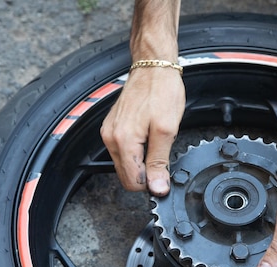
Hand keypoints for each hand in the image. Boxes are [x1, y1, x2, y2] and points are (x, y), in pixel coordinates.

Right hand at [101, 67, 184, 195]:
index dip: (152, 183)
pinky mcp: (112, 128)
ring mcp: (109, 132)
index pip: (133, 182)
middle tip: (163, 156)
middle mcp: (111, 138)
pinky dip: (137, 151)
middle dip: (146, 174)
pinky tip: (148, 137)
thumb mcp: (167, 130)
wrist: (153, 68)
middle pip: (127, 176)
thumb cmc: (161, 91)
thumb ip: (160, 162)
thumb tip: (157, 188)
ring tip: (156, 142)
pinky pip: (123, 151)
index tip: (164, 173)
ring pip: (125, 165)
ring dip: (142, 161)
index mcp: (123, 141)